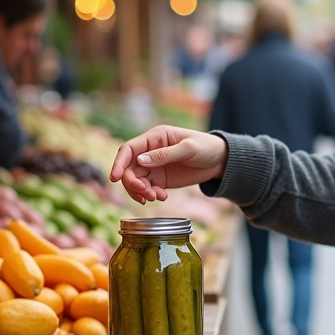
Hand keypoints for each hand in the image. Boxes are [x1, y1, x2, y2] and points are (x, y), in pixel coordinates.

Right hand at [109, 125, 228, 204]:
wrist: (220, 160)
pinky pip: (147, 188)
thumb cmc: (206, 147)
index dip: (119, 163)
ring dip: (141, 191)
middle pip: (129, 168)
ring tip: (155, 197)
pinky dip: (150, 195)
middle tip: (145, 194)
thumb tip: (140, 161)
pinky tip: (162, 197)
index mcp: (155, 137)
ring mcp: (154, 166)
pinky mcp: (160, 179)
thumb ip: (164, 154)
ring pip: (136, 180)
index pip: (128, 149)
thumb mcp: (188, 149)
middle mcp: (150, 151)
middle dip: (132, 183)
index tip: (114, 178)